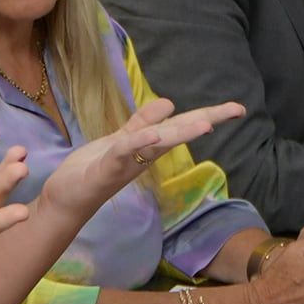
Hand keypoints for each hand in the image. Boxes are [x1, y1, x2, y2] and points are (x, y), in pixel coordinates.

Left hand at [38, 96, 245, 219]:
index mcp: (147, 146)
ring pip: (157, 144)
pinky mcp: (104, 170)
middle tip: (238, 110)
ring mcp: (126, 163)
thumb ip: (142, 123)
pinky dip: (139, 142)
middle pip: (178, 133)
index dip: (208, 115)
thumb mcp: (119, 140)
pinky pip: (124, 152)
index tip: (238, 108)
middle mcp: (143, 155)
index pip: (181, 125)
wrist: (65, 199)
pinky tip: (154, 135)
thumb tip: (170, 103)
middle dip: (208, 120)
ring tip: (206, 124)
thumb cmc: (92, 170)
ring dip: (180, 134)